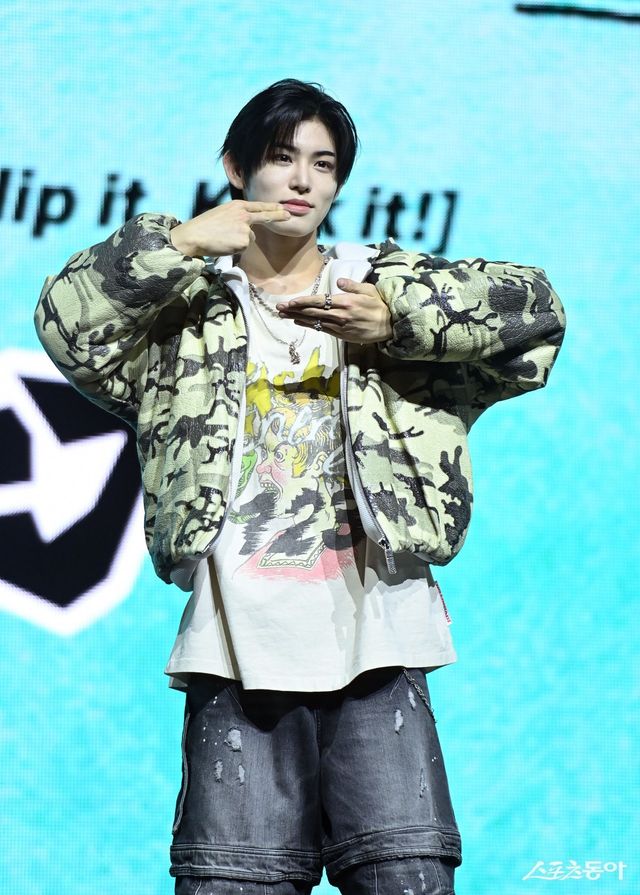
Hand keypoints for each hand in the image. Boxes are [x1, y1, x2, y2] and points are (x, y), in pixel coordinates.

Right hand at [170, 200, 290, 257]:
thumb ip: (236, 218)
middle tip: (289, 215)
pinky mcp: (244, 241)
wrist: (194, 236)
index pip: (258, 206)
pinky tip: (225, 245)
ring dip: (240, 241)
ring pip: (250, 238)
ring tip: (223, 239)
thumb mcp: (221, 214)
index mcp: (237, 206)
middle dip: (278, 216)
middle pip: (265, 217)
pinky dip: (236, 249)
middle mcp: (244, 215)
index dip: (271, 207)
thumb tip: (247, 229)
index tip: (283, 207)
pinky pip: (244, 248)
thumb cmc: (204, 227)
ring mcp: (245, 228)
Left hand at [276, 278, 392, 344]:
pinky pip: (322, 329)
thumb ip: (352, 285)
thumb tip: (338, 281)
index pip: (319, 302)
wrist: (390, 325)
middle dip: (294, 310)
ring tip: (283, 315)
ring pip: (314, 322)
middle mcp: (340, 315)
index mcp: (345, 302)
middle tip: (279, 308)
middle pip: (312, 313)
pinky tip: (299, 322)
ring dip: (297, 318)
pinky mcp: (341, 335)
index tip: (290, 302)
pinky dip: (309, 325)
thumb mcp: (368, 290)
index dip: (303, 302)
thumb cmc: (379, 305)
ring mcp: (340, 326)